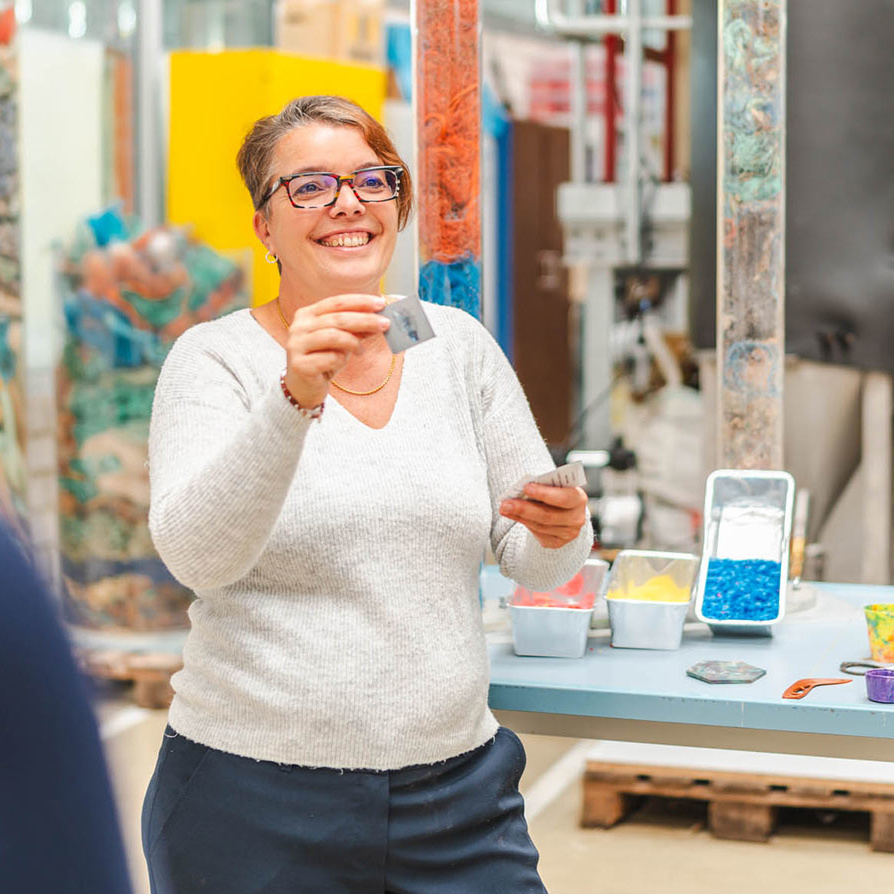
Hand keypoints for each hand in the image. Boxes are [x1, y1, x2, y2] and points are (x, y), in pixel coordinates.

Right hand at [282, 293, 390, 407]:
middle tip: (385, 324)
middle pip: (337, 318)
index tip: (381, 303)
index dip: (360, 302)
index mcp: (307, 314)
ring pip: (333, 336)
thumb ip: (356, 329)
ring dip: (354, 341)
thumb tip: (379, 320)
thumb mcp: (341, 342)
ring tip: (361, 350)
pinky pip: (330, 358)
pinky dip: (341, 360)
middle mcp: (299, 327)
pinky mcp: (300, 365)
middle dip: (365, 320)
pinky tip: (341, 363)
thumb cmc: (322, 361)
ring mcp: (296, 345)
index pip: (337, 302)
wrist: (303, 388)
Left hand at [499, 484, 588, 549]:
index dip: (544, 493)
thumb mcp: (556, 486)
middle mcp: (576, 518)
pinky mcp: (557, 542)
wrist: (566, 512)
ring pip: (539, 525)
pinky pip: (537, 533)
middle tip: (506, 503)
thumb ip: (544, 486)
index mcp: (579, 499)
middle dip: (524, 508)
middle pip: (547, 515)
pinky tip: (512, 515)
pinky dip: (523, 522)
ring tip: (504, 508)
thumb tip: (522, 489)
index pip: (563, 498)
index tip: (526, 487)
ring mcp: (568, 533)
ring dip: (519, 516)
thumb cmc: (558, 493)